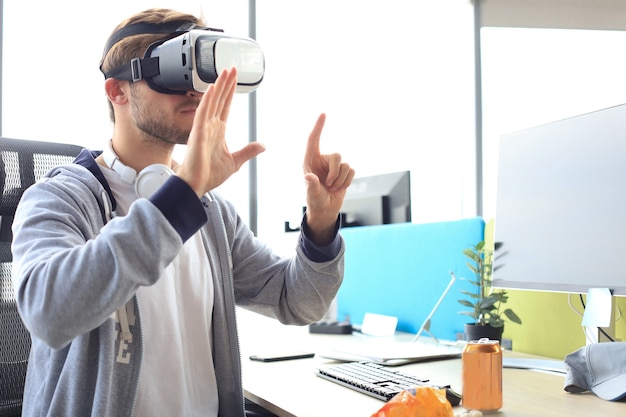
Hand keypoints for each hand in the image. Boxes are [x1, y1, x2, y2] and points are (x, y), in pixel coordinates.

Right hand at [177, 67, 265, 196]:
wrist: (197, 186)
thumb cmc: (210, 175)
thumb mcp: (235, 161)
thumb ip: (248, 151)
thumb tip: (263, 145)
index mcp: (219, 131)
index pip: (226, 106)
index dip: (230, 92)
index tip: (235, 78)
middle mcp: (210, 126)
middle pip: (219, 100)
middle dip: (226, 83)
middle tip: (231, 68)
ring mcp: (203, 128)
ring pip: (212, 102)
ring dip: (218, 87)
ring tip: (225, 71)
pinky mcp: (197, 134)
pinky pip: (202, 114)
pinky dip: (207, 101)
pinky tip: (212, 89)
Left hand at [303, 113, 354, 244]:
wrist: (326, 209)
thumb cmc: (315, 201)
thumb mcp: (312, 195)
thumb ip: (312, 186)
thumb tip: (309, 177)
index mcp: (310, 161)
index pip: (313, 140)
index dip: (318, 126)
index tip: (323, 114)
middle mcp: (322, 160)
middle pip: (336, 155)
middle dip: (335, 172)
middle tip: (329, 184)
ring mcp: (334, 165)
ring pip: (345, 165)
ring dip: (341, 180)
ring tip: (332, 188)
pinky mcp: (344, 171)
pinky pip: (352, 171)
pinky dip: (347, 181)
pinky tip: (340, 187)